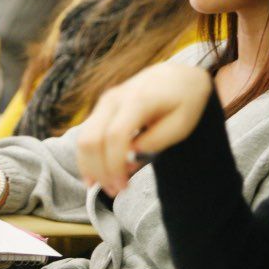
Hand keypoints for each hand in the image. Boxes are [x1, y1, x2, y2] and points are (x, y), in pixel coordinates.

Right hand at [77, 64, 212, 195]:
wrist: (177, 77)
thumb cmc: (184, 102)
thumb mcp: (182, 124)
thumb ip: (157, 140)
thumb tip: (131, 155)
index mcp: (139, 99)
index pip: (115, 135)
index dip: (114, 165)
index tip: (123, 187)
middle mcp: (115, 98)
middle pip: (92, 139)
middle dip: (100, 170)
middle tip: (116, 191)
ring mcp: (105, 101)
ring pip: (84, 138)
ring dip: (90, 167)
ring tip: (107, 186)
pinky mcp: (102, 108)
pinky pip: (86, 135)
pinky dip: (88, 157)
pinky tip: (98, 174)